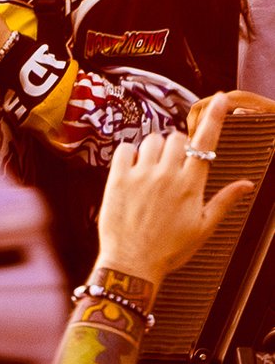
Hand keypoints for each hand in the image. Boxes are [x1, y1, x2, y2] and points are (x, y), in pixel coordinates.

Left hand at [92, 101, 247, 295]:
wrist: (132, 265)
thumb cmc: (170, 250)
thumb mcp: (204, 227)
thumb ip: (225, 201)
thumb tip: (246, 184)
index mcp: (191, 185)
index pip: (206, 142)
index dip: (215, 117)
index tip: (221, 99)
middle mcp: (167, 175)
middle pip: (176, 137)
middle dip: (178, 145)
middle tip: (174, 165)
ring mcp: (141, 175)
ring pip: (152, 140)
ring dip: (155, 149)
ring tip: (153, 171)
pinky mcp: (117, 179)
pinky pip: (125, 148)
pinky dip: (130, 153)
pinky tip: (134, 170)